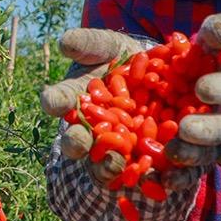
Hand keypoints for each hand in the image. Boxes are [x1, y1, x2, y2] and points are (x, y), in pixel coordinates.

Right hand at [40, 28, 152, 185]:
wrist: (166, 79)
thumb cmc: (128, 61)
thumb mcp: (108, 47)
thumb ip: (88, 45)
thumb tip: (64, 41)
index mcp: (77, 105)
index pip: (61, 103)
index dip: (56, 101)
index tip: (54, 100)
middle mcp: (92, 134)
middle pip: (78, 143)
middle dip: (75, 143)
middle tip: (79, 141)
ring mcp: (118, 154)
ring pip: (105, 167)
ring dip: (106, 167)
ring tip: (115, 163)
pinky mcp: (151, 165)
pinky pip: (146, 177)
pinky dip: (150, 179)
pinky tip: (156, 178)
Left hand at [165, 13, 220, 167]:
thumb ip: (220, 33)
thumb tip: (214, 31)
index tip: (203, 88)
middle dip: (209, 130)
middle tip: (187, 131)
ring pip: (213, 153)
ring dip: (193, 157)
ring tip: (171, 155)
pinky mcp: (206, 155)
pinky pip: (194, 171)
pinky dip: (180, 178)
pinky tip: (162, 182)